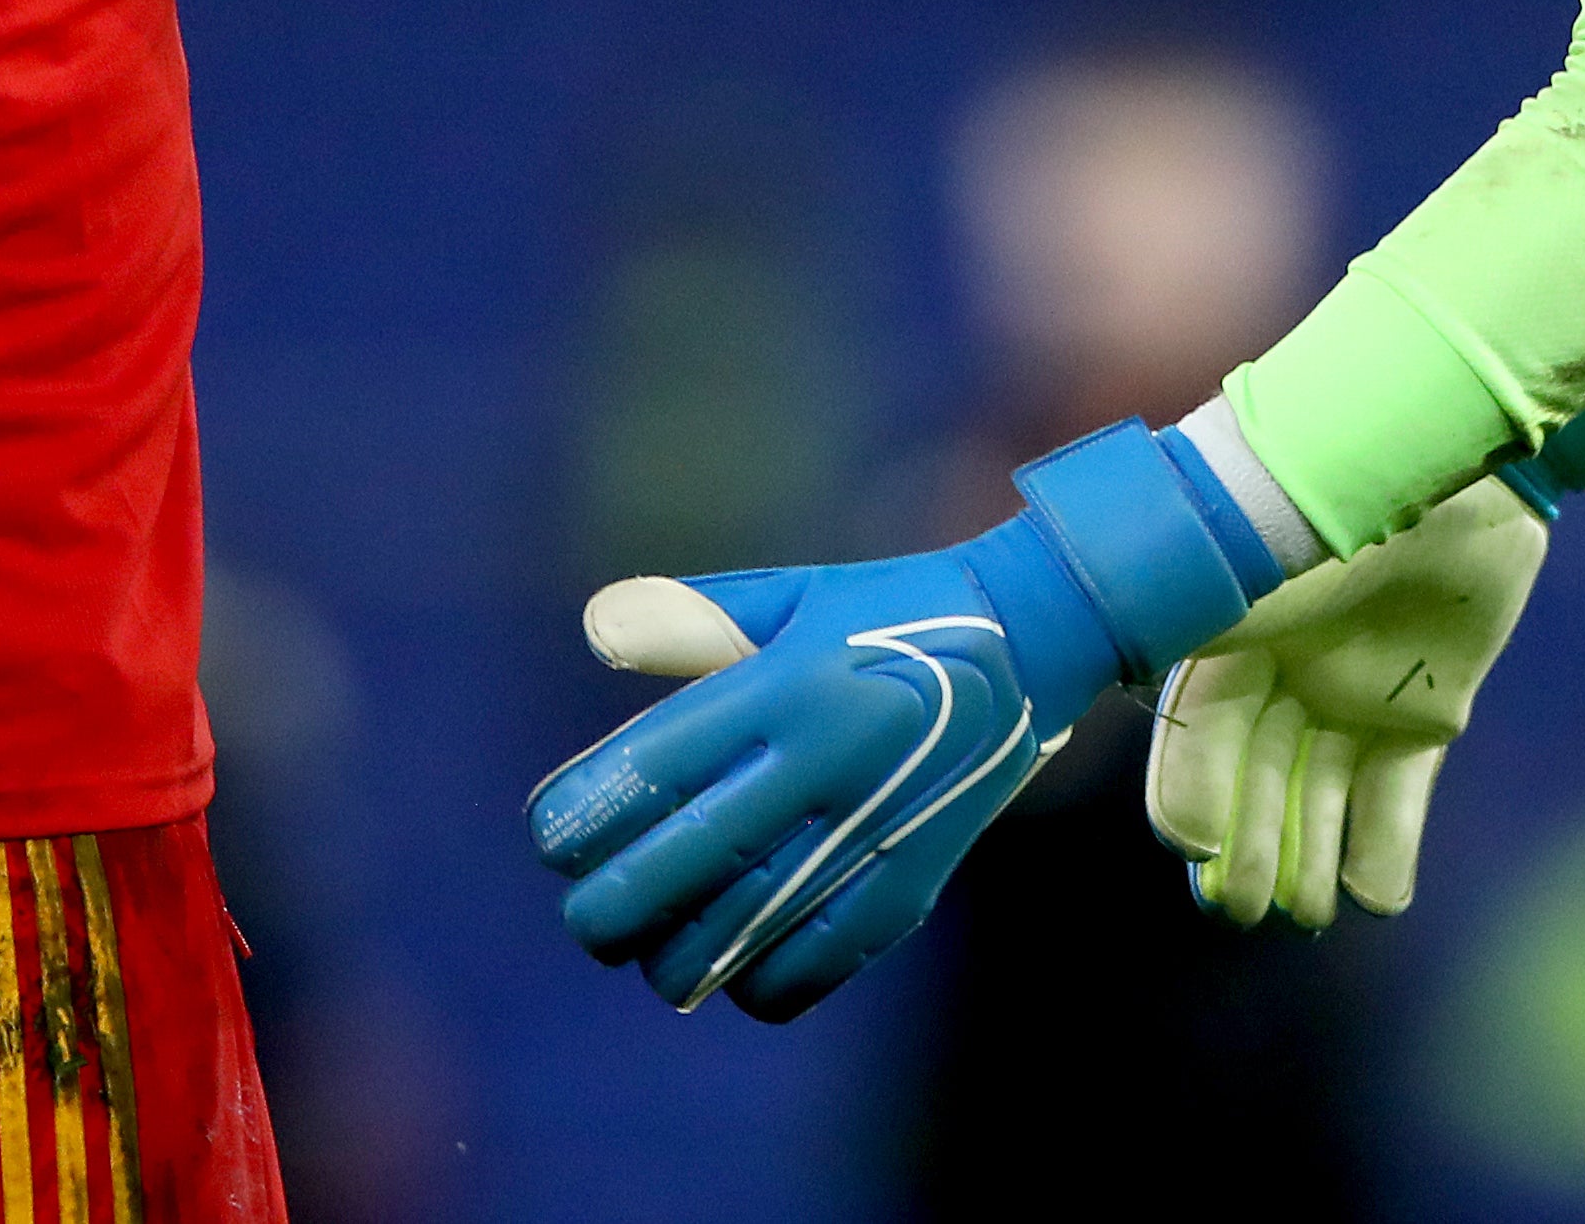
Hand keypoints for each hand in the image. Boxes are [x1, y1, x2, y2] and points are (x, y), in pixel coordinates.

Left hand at [531, 422, 1280, 1020]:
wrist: (1031, 640)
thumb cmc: (886, 615)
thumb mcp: (791, 598)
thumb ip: (689, 620)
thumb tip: (595, 631)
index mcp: (781, 684)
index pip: (645, 770)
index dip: (578, 818)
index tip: (553, 838)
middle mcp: (820, 759)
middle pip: (672, 868)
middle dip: (605, 910)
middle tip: (588, 917)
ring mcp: (870, 828)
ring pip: (733, 936)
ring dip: (670, 960)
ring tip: (650, 952)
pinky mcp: (912, 882)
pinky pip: (814, 966)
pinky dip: (758, 987)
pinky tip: (735, 972)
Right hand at [1145, 477, 1550, 928]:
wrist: (1447, 460)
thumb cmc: (1330, 504)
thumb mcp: (1242, 566)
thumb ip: (1183, 628)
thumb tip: (1128, 696)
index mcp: (1229, 639)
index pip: (1195, 740)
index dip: (1193, 797)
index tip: (1198, 849)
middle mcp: (1285, 676)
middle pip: (1253, 780)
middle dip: (1245, 848)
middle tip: (1241, 911)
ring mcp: (1354, 698)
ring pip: (1319, 798)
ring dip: (1309, 860)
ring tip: (1306, 913)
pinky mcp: (1428, 712)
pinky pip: (1400, 796)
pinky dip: (1387, 849)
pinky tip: (1377, 895)